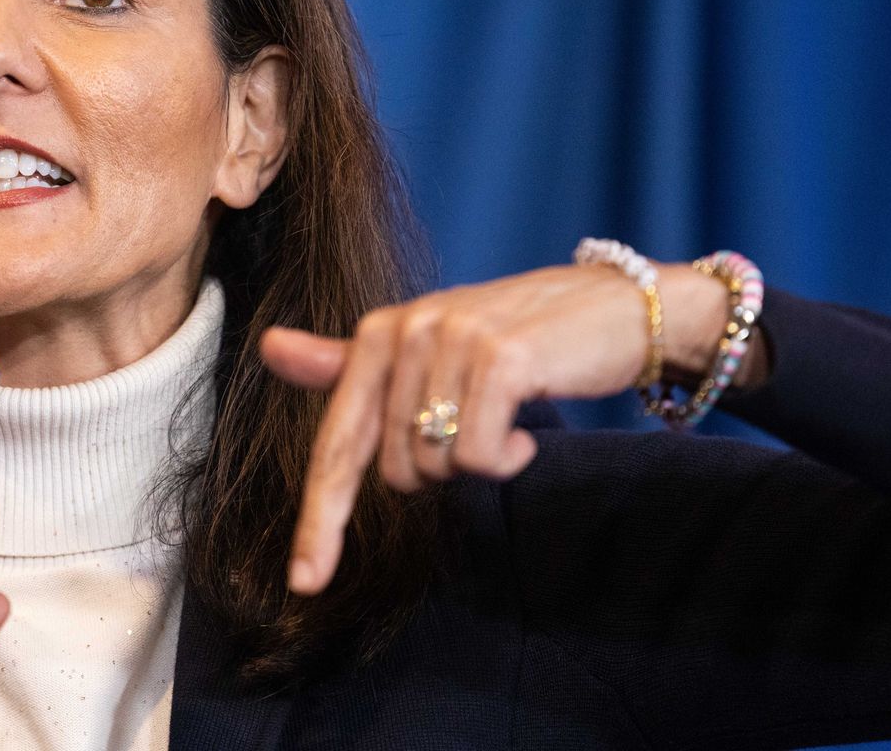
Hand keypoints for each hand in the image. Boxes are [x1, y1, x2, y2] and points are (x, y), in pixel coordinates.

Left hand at [262, 262, 755, 595]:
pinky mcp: (501, 359)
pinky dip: (511, 458)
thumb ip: (350, 360)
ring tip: (508, 420)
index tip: (306, 582)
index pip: (336, 444)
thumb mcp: (432, 347)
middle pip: (396, 468)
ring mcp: (452, 339)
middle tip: (482, 428)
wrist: (619, 307)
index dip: (321, 520)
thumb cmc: (521, 335)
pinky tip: (529, 432)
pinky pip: (482, 457)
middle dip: (440, 471)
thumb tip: (271, 347)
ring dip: (479, 461)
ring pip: (438, 465)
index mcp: (377, 332)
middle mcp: (406, 328)